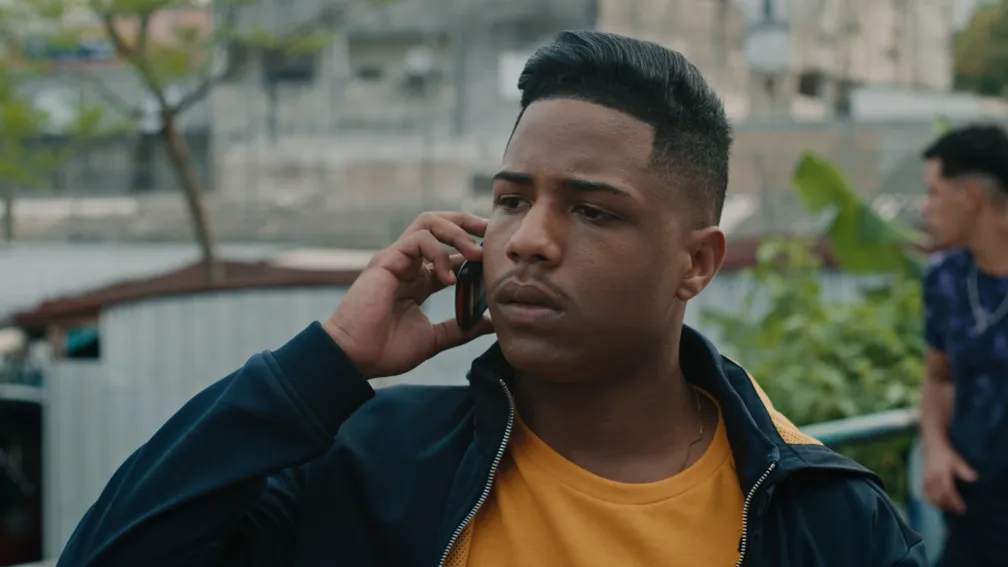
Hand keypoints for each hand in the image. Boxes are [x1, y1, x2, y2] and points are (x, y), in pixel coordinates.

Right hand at [323, 212, 494, 378]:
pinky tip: (448, 278)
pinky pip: (418, 239)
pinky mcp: (387, 260)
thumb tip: (489, 326)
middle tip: (490, 231)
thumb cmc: (386, 350)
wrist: (356, 358)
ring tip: (475, 253)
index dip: (472, 248)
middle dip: (466, 223)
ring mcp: (396, 259)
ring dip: (456, 233)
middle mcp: (407, 265)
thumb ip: (460, 329)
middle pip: (437, 225)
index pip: (448, 251)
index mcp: (418, 281)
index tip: (495, 255)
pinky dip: (439, 253)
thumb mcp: (434, 339)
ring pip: (428, 222)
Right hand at [923, 442, 977, 514]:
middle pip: (939, 497)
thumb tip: (974, 479)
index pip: (948, 491)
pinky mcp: (923, 481)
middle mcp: (933, 479)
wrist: (932, 447)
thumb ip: (964, 470)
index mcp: (942, 474)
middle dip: (949, 506)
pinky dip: (931, 501)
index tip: (962, 509)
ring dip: (941, 505)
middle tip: (959, 511)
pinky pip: (925, 494)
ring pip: (932, 497)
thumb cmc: (946, 454)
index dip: (955, 502)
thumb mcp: (957, 460)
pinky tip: (937, 504)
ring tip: (950, 509)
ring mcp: (926, 480)